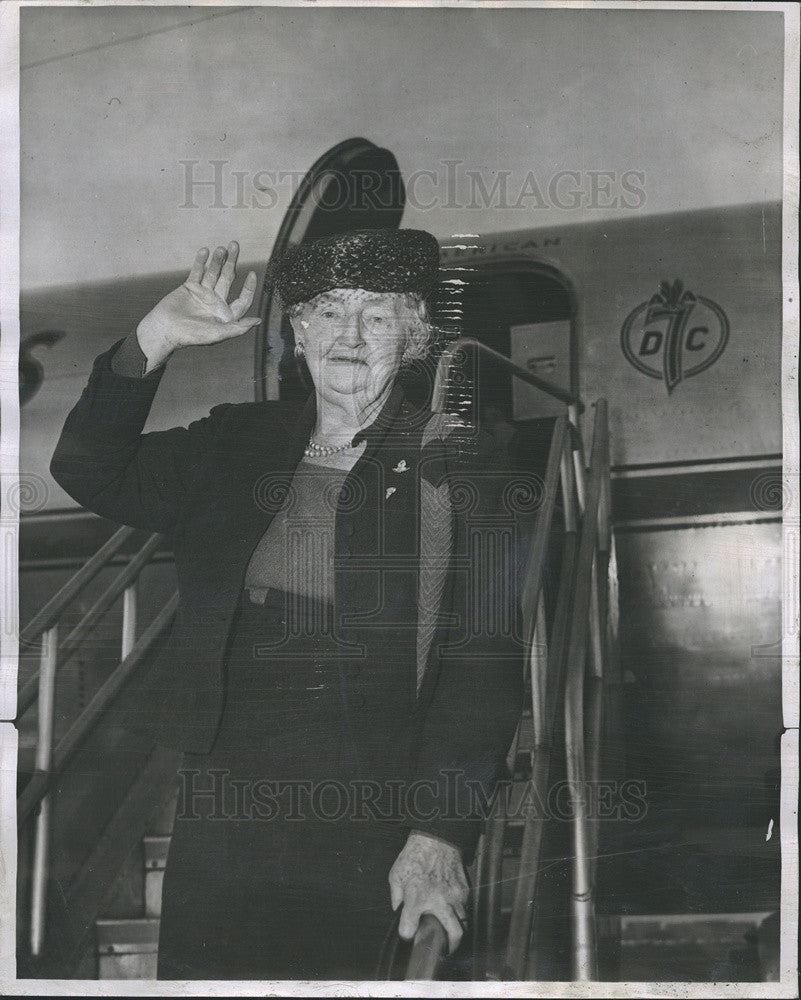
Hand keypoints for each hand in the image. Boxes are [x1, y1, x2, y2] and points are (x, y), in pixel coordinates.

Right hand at [136, 242, 259, 369]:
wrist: (165, 330)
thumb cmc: (192, 336)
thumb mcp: (218, 334)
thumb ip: (238, 328)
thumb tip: (258, 321)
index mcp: (225, 314)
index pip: (242, 299)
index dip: (249, 287)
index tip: (252, 273)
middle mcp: (216, 302)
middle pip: (228, 279)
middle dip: (232, 262)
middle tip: (234, 245)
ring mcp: (203, 293)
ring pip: (213, 273)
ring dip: (217, 260)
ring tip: (221, 248)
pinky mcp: (189, 287)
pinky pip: (197, 271)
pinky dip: (201, 261)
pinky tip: (205, 251)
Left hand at [388, 832, 468, 953]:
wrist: (435, 838)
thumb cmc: (415, 855)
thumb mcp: (396, 874)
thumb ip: (395, 895)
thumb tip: (397, 909)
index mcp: (417, 898)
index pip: (408, 928)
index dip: (406, 934)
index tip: (408, 933)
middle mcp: (438, 900)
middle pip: (453, 934)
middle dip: (451, 946)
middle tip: (446, 949)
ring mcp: (454, 895)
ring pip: (463, 922)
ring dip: (458, 929)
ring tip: (451, 931)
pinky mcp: (464, 889)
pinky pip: (465, 907)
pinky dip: (460, 911)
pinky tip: (453, 908)